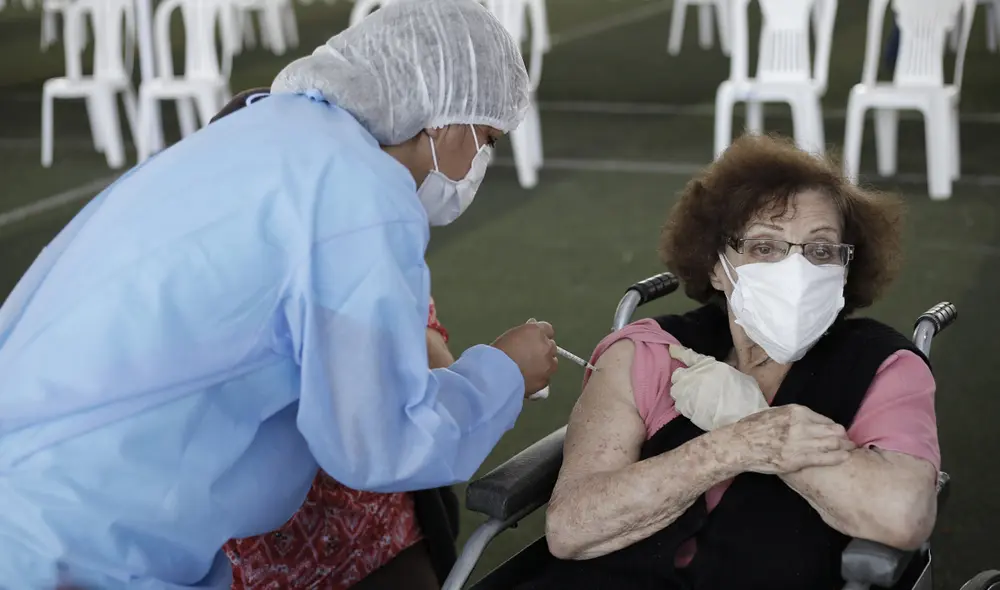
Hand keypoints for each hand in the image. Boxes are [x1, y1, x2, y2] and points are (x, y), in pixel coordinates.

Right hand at [492, 319, 557, 396]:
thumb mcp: (510, 336)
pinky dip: (539, 378)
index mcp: (536, 331)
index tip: (534, 341)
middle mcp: (546, 346)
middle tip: (529, 356)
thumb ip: (524, 334)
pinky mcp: (545, 380)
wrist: (495, 375)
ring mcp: (548, 364)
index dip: (540, 336)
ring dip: (544, 364)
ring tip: (528, 370)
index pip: (547, 329)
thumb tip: (531, 329)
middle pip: (551, 346)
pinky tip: (527, 379)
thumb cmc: (497, 354)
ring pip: (552, 363)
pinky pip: (545, 378)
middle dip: (543, 350)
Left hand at [668, 344, 768, 430]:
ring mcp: (687, 392)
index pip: (687, 355)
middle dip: (682, 380)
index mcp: (707, 364)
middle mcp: (693, 376)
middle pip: (677, 375)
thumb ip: (718, 370)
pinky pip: (680, 407)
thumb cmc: (744, 393)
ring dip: (682, 394)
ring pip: (676, 392)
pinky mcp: (686, 409)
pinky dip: (686, 408)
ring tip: (694, 400)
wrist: (742, 415)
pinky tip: (696, 411)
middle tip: (692, 386)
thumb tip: (713, 373)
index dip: (678, 352)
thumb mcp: (733, 373)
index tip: (672, 350)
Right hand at [724, 404, 856, 474]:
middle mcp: (801, 425)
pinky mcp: (797, 459)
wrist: (739, 444)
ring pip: (832, 443)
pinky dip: (838, 457)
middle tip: (848, 442)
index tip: (837, 433)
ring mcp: (800, 443)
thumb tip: (807, 421)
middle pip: (834, 430)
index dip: (834, 428)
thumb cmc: (753, 428)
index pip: (825, 420)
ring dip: (844, 447)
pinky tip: (845, 457)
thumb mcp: (775, 413)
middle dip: (843, 437)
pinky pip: (824, 458)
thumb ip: (793, 416)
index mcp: (796, 412)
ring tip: (849, 450)